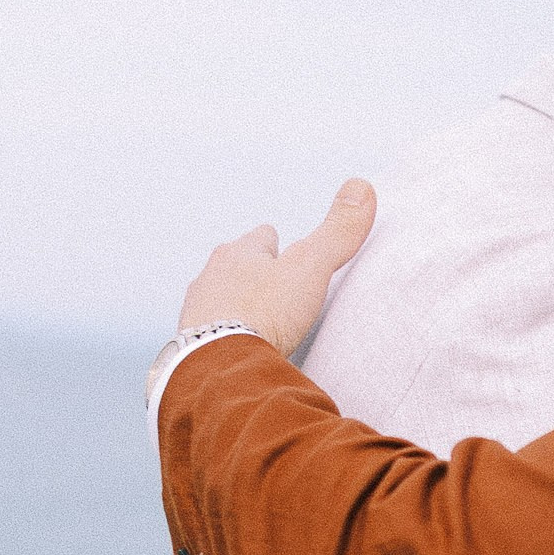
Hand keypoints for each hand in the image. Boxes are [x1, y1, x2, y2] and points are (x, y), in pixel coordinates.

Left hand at [177, 181, 377, 358]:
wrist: (220, 367)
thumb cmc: (264, 313)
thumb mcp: (310, 267)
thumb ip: (337, 233)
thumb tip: (362, 187)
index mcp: (239, 254)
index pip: (260, 238)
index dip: (274, 242)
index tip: (280, 245)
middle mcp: (211, 277)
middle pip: (234, 267)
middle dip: (251, 274)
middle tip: (269, 286)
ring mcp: (197, 312)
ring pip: (218, 299)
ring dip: (235, 307)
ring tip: (253, 321)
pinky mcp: (191, 345)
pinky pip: (210, 335)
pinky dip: (224, 338)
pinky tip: (237, 349)